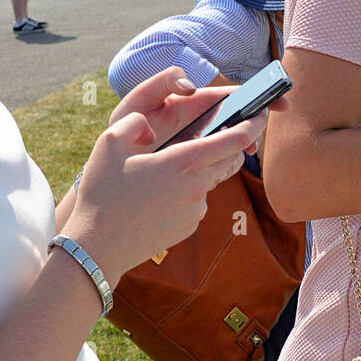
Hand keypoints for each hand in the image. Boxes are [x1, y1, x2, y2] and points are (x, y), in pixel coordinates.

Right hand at [69, 70, 287, 283]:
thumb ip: (135, 122)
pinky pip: (197, 200)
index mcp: (183, 161)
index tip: (263, 113)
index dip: (253, 123)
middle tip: (227, 130)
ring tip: (170, 165)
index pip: (234, 139)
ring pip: (211, 179)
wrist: (98, 247)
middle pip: (230, 158)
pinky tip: (160, 192)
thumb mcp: (109, 143)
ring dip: (204, 167)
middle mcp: (197, 186)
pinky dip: (189, 190)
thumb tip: (149, 123)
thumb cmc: (102, 193)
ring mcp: (196, 209)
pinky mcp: (189, 226)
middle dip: (235, 142)